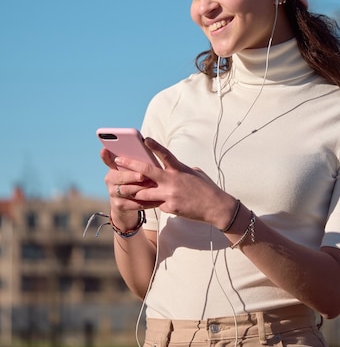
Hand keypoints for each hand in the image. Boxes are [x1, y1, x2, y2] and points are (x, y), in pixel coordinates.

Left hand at [102, 137, 237, 228]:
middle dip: (130, 165)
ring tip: (124, 189)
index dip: (154, 146)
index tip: (144, 138)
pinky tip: (149, 205)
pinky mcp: (170, 208)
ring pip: (144, 192)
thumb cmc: (207, 188)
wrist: (216, 207)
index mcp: (179, 169)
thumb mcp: (195, 173)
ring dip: (135, 191)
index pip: (165, 155)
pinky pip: (156, 205)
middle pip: (147, 171)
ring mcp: (170, 195)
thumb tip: (173, 168)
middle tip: (118, 160)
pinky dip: (153, 204)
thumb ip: (181, 169)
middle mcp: (173, 180)